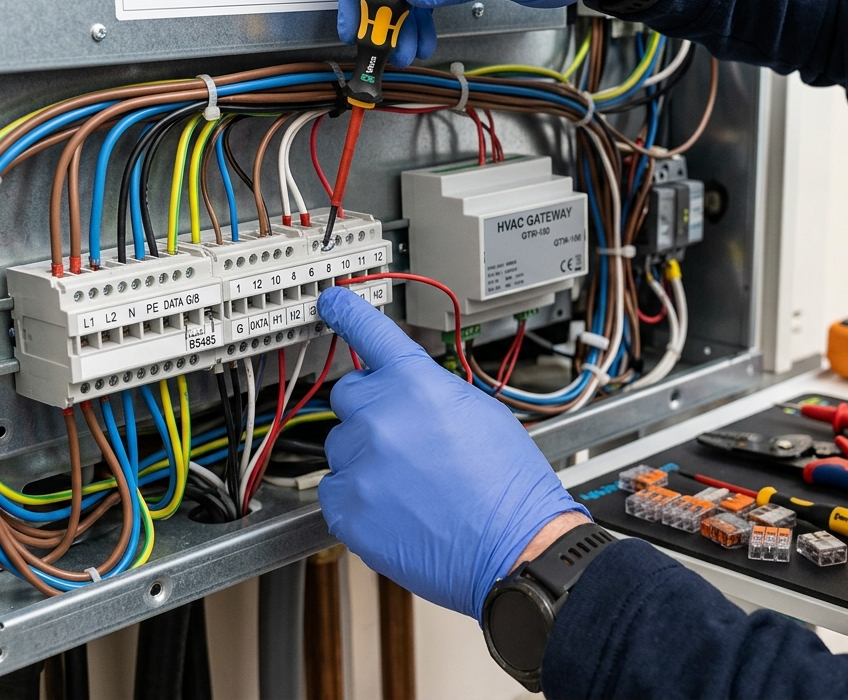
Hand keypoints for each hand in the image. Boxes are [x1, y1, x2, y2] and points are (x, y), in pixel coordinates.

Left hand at [316, 287, 587, 619]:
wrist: (515, 547)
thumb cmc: (510, 486)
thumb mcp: (480, 411)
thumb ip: (429, 392)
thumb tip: (405, 391)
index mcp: (416, 385)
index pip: (370, 334)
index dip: (347, 312)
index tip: (332, 300)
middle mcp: (381, 417)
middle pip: (347, 395)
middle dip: (370, 410)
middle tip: (405, 439)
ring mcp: (360, 464)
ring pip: (341, 447)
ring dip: (366, 457)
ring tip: (410, 484)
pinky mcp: (347, 509)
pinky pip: (335, 491)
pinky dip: (358, 498)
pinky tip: (396, 509)